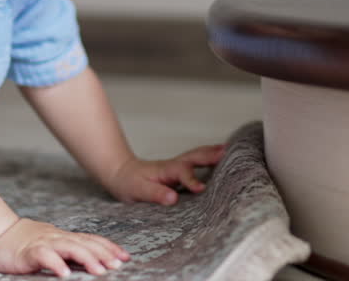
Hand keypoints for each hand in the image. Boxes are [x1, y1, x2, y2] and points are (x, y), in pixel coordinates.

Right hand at [0, 218, 128, 277]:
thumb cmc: (25, 244)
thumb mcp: (51, 246)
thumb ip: (68, 252)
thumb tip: (92, 261)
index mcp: (64, 238)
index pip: (91, 240)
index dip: (108, 247)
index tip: (125, 256)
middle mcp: (57, 238)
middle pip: (85, 243)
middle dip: (103, 254)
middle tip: (118, 265)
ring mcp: (43, 243)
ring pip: (69, 248)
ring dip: (86, 259)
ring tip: (99, 271)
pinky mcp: (29, 252)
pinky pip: (44, 257)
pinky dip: (55, 264)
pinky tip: (64, 274)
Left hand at [106, 144, 225, 204]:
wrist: (120, 173)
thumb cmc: (129, 183)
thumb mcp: (138, 191)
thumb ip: (155, 194)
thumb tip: (173, 198)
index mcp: (165, 170)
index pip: (182, 172)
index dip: (192, 179)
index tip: (201, 188)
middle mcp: (173, 165)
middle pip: (194, 157)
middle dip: (210, 155)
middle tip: (227, 152)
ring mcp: (176, 167)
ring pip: (196, 156)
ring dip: (211, 152)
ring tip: (228, 151)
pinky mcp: (177, 172)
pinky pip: (195, 163)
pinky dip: (207, 158)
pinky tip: (217, 160)